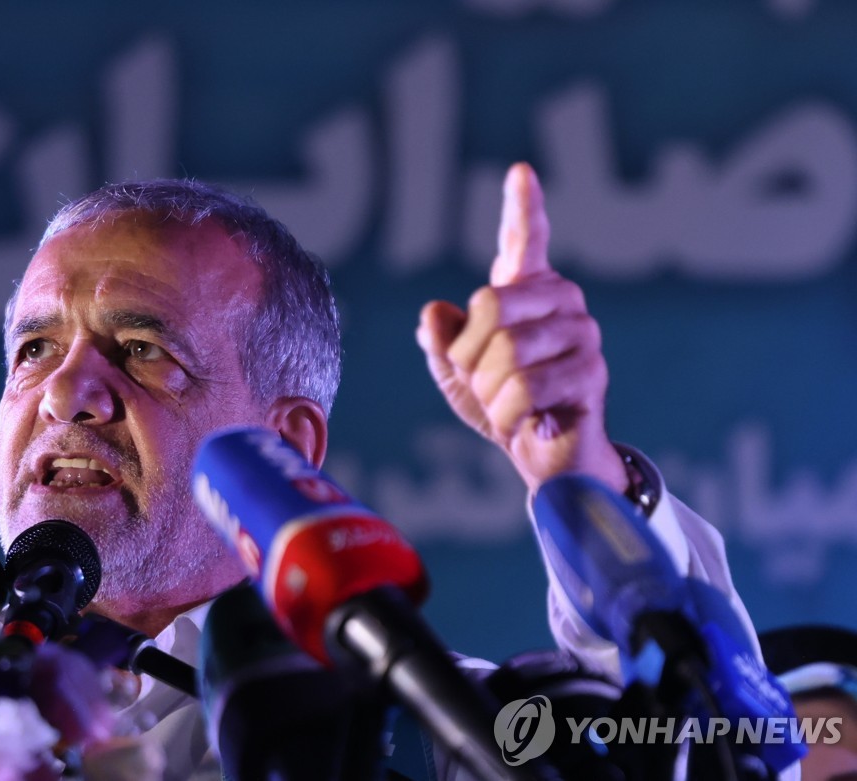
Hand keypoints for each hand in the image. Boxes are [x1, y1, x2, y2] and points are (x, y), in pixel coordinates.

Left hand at [415, 162, 626, 494]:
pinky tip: (528, 421)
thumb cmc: (501, 407)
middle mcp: (561, 301)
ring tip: (509, 406)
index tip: (520, 172)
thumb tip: (436, 312)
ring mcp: (582, 333)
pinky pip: (526, 387)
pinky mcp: (592, 372)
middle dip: (470, 358)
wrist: (541, 459)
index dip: (522, 207)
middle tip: (487, 386)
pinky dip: (509, 414)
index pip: (524, 240)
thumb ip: (441, 340)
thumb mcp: (456, 374)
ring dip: (489, 391)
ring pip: (506, 352)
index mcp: (527, 292)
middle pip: (490, 308)